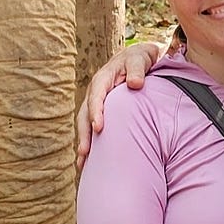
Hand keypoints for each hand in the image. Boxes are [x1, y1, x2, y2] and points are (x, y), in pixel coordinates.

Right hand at [75, 41, 164, 170]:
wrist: (138, 58)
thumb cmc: (139, 59)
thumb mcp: (140, 58)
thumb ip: (137, 69)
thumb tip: (135, 84)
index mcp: (102, 79)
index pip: (96, 96)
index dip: (96, 112)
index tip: (99, 128)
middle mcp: (95, 93)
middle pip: (85, 115)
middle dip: (84, 134)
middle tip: (85, 153)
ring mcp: (96, 103)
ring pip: (85, 124)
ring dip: (84, 142)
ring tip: (82, 164)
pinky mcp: (100, 112)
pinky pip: (92, 128)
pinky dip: (91, 143)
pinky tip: (90, 162)